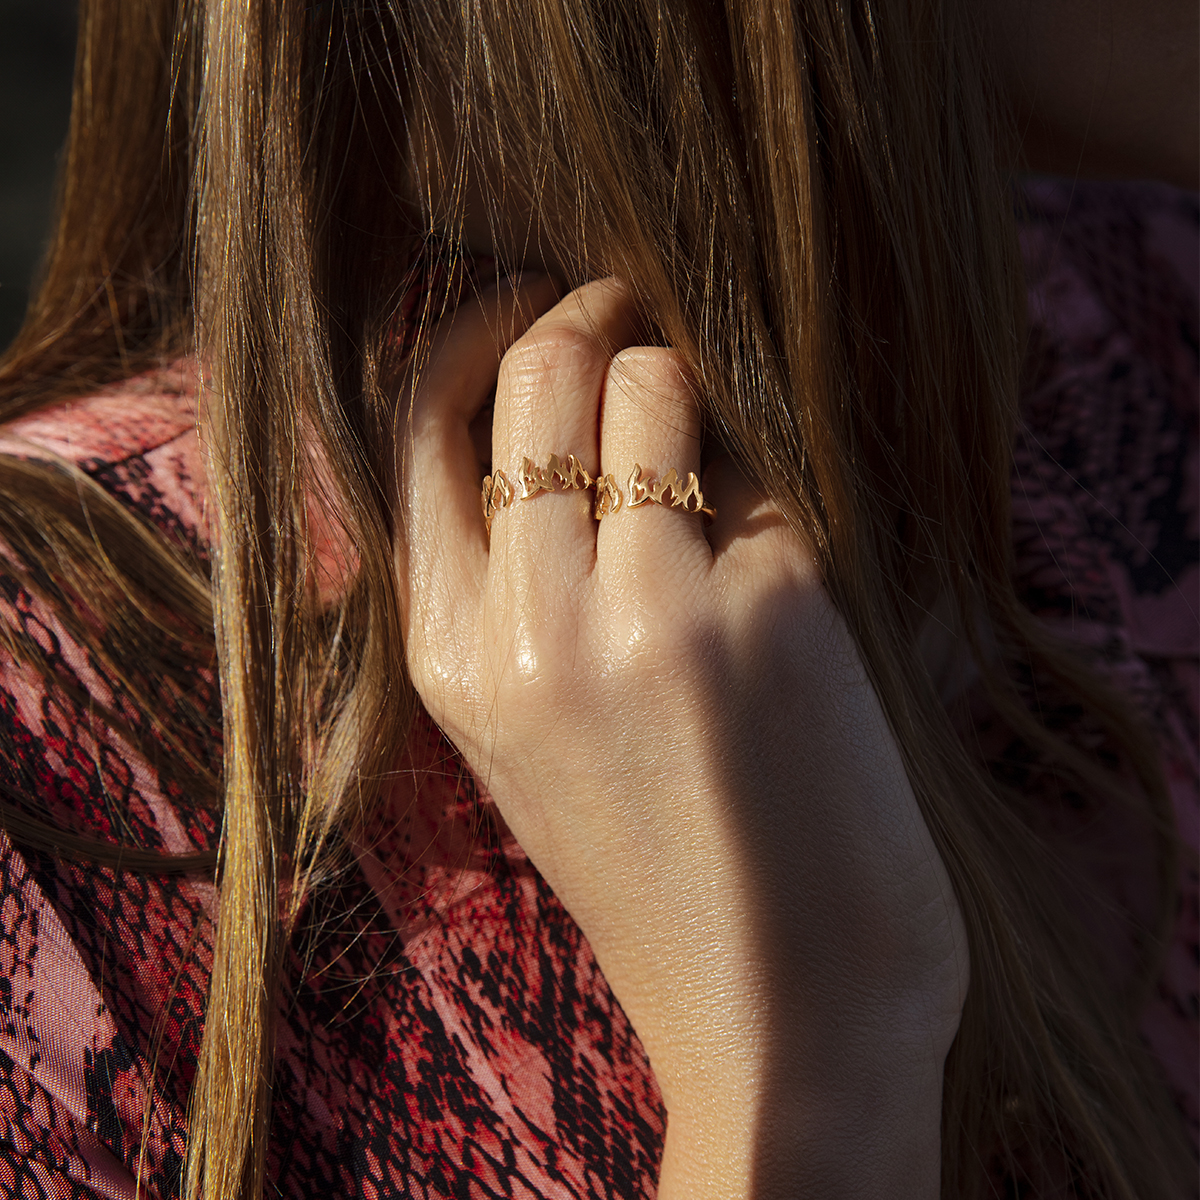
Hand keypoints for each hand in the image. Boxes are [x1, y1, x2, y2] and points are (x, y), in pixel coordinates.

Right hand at [395, 276, 968, 1197]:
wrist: (781, 1003)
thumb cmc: (661, 858)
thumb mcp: (527, 731)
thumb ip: (504, 585)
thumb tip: (549, 409)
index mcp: (446, 657)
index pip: (422, 424)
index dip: (480, 332)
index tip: (540, 300)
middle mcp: (527, 628)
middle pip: (537, 373)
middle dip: (595, 316)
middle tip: (643, 311)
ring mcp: (644, 616)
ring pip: (650, 381)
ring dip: (689, 376)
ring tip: (718, 436)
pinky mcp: (767, 610)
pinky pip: (762, 467)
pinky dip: (773, 474)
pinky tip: (786, 546)